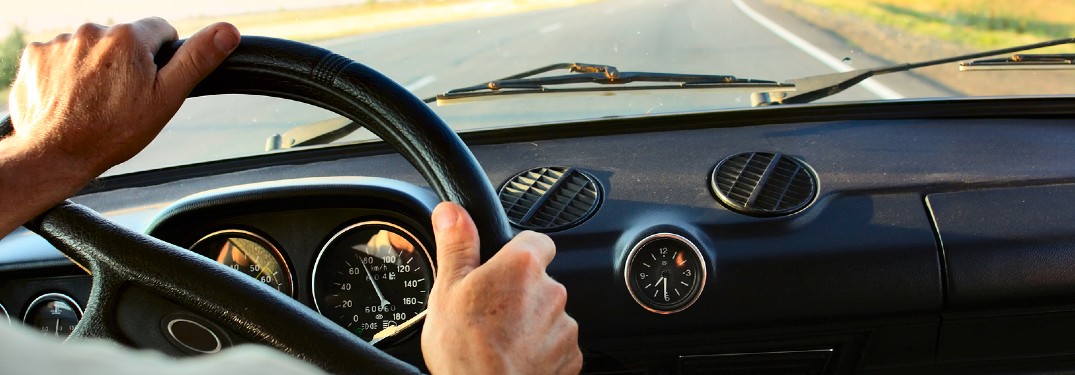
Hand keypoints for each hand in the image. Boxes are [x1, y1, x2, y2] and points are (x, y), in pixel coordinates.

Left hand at [0, 19, 238, 235]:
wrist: (56, 154)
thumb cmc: (113, 131)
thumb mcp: (167, 98)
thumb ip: (197, 59)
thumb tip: (228, 31)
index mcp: (128, 38)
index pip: (160, 30)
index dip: (161, 57)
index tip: (151, 82)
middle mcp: (92, 31)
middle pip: (123, 40)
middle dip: (126, 62)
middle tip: (123, 98)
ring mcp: (60, 43)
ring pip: (91, 48)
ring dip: (95, 67)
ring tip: (94, 101)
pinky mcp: (36, 56)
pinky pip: (60, 56)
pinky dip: (67, 74)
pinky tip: (71, 98)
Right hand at [422, 202, 581, 374]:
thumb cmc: (465, 350)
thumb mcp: (447, 290)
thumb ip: (456, 245)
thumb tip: (451, 212)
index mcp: (522, 266)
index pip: (536, 240)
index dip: (517, 252)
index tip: (500, 267)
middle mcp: (551, 292)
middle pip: (540, 281)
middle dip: (519, 293)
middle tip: (489, 313)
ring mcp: (564, 327)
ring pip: (548, 314)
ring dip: (530, 323)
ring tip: (499, 340)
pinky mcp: (570, 357)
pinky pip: (556, 344)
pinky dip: (540, 350)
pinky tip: (514, 358)